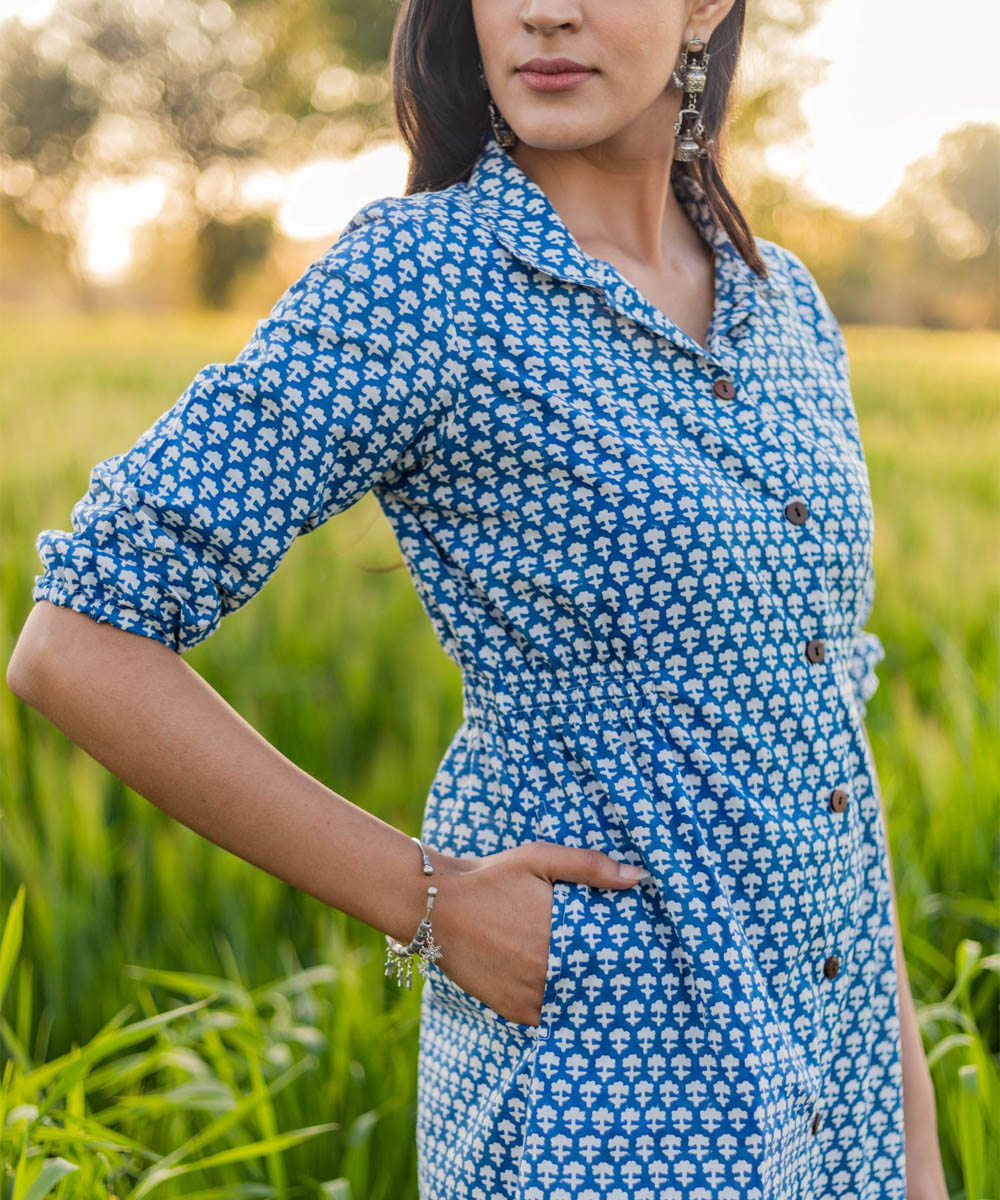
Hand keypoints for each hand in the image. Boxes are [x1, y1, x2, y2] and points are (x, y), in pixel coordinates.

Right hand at [428, 842, 647, 1026]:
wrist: (435, 906)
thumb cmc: (490, 877)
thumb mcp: (539, 859)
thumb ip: (589, 867)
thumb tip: (638, 878)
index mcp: (562, 934)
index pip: (613, 955)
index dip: (628, 955)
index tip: (644, 952)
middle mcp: (549, 971)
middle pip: (597, 981)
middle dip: (611, 976)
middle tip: (632, 973)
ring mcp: (531, 995)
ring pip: (575, 1002)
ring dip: (586, 993)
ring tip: (603, 984)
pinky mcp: (514, 1010)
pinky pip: (550, 1016)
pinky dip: (561, 1006)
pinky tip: (569, 992)